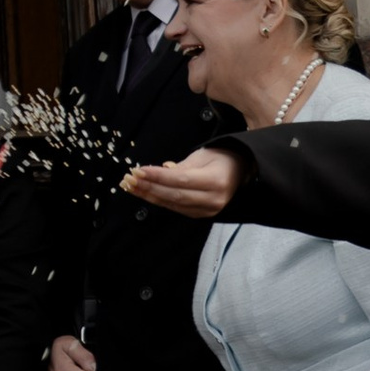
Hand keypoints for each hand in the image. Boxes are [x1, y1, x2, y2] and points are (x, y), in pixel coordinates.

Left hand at [122, 146, 244, 217]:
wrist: (241, 171)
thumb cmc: (222, 159)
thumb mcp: (203, 155)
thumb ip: (181, 167)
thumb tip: (157, 173)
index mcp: (216, 181)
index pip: (180, 180)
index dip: (157, 177)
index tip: (138, 171)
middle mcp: (213, 199)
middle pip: (174, 195)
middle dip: (149, 188)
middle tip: (129, 179)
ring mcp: (208, 210)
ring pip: (173, 204)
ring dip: (149, 196)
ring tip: (131, 186)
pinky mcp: (202, 215)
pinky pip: (176, 209)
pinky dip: (159, 201)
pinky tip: (145, 193)